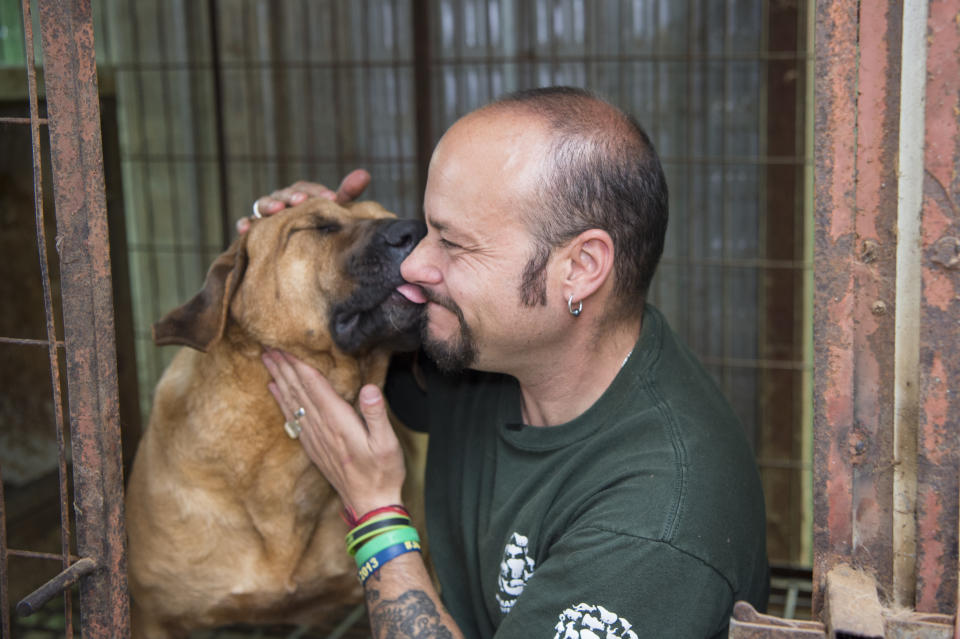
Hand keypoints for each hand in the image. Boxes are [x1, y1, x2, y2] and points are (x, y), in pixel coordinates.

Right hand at [237, 169, 371, 232]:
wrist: (297, 256)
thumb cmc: (317, 227)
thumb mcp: (331, 212)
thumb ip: (346, 194)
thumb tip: (365, 174)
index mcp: (298, 196)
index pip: (304, 188)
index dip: (317, 191)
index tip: (332, 197)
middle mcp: (280, 202)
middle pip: (283, 193)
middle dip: (292, 196)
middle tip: (302, 201)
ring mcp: (264, 216)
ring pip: (262, 205)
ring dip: (269, 205)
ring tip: (278, 209)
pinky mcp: (253, 232)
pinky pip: (246, 225)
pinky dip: (245, 224)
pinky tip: (247, 227)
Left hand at [261, 349, 404, 514]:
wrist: (369, 505)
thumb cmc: (383, 473)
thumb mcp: (388, 443)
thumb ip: (377, 415)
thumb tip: (369, 389)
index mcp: (339, 422)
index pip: (314, 386)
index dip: (299, 365)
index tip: (284, 347)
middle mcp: (322, 428)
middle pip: (298, 391)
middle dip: (283, 367)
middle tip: (268, 346)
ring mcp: (315, 438)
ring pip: (291, 402)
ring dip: (279, 380)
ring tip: (267, 361)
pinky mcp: (314, 447)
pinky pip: (292, 418)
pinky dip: (282, 401)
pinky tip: (276, 391)